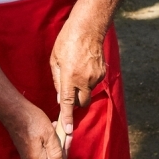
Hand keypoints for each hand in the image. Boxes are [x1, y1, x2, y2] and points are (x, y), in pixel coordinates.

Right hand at [7, 101, 65, 158]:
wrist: (14, 110)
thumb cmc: (32, 120)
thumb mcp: (49, 135)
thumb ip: (56, 153)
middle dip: (61, 155)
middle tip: (66, 139)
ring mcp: (28, 156)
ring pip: (47, 158)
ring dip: (56, 147)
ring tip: (59, 133)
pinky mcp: (28, 150)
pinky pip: (42, 151)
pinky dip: (50, 143)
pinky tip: (52, 131)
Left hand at [50, 13, 106, 134]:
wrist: (89, 27)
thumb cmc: (67, 40)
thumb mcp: (55, 59)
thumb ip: (57, 80)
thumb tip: (59, 97)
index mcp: (70, 77)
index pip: (67, 103)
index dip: (67, 118)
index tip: (69, 131)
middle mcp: (85, 79)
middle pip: (82, 103)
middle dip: (76, 103)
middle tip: (69, 92)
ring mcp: (96, 76)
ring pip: (88, 91)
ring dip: (82, 88)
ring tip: (77, 70)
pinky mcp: (103, 72)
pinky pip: (94, 82)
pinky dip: (89, 79)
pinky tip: (84, 66)